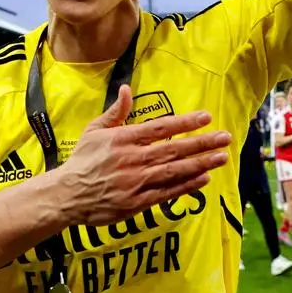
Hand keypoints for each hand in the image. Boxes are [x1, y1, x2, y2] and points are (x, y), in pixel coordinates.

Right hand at [52, 85, 231, 227]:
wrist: (65, 196)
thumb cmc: (82, 160)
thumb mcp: (94, 130)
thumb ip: (116, 112)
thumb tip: (127, 89)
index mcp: (123, 139)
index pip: (160, 128)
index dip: (185, 123)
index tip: (206, 117)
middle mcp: (132, 160)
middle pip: (174, 149)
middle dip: (202, 143)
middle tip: (225, 137)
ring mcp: (136, 183)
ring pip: (174, 171)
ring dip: (201, 164)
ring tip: (222, 157)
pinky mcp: (137, 203)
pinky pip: (167, 192)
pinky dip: (186, 186)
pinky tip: (204, 178)